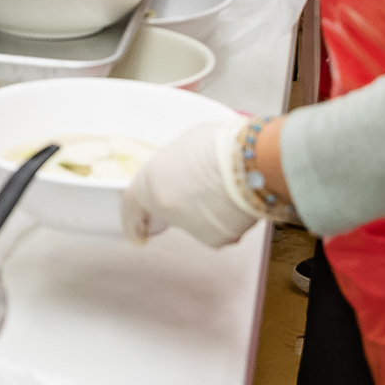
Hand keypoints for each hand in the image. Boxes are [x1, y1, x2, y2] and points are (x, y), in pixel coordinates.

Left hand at [121, 122, 266, 246]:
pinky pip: (220, 229)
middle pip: (169, 212)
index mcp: (150, 186)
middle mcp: (167, 212)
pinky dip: (227, 218)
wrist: (252, 162)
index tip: (137, 232)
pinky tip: (237, 199)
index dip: (134, 220)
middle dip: (182, 203)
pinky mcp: (219, 239)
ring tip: (226, 186)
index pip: (133, 208)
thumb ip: (172, 167)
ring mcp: (193, 229)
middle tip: (202, 185)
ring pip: (197, 222)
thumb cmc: (218, 144)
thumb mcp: (182, 146)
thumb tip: (179, 174)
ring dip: (206, 210)